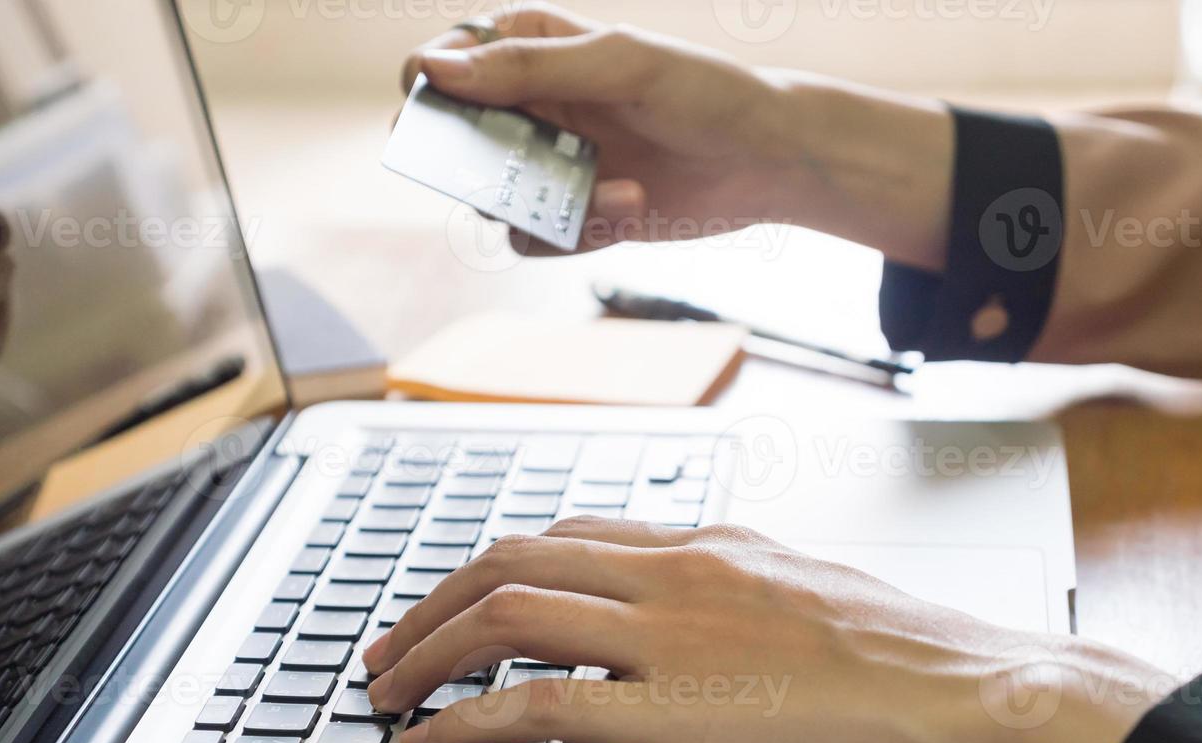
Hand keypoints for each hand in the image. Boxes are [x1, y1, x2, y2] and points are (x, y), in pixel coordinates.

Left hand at [364, 518, 1169, 742]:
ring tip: (388, 692)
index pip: (568, 533)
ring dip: (428, 653)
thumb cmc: (915, 656)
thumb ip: (738, 597)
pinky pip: (537, 706)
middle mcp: (676, 571)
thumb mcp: (811, 593)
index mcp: (709, 543)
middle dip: (433, 601)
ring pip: (506, 618)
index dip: (492, 566)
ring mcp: (670, 636)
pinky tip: (433, 742)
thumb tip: (696, 629)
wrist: (979, 690)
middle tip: (390, 644)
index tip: (457, 597)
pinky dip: (466, 720)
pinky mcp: (675, 712)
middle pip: (513, 559)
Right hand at [401, 3, 951, 267]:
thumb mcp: (619, 64)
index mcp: (537, 47)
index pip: (449, 58)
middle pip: (459, 138)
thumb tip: (436, 70)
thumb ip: (527, 65)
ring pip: (498, 200)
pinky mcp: (578, 215)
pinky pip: (541, 235)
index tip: (432, 108)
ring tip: (620, 189)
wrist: (771, 160)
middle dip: (478, 163)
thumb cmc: (705, 92)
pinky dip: (583, 229)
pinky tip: (635, 205)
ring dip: (549, 203)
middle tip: (498, 175)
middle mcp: (537, 105)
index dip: (430, 83)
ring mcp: (554, 164)